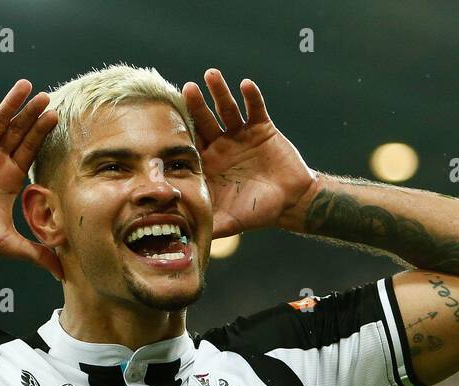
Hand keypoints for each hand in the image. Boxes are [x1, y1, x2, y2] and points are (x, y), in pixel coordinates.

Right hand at [0, 79, 62, 279]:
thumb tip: (62, 273)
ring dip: (9, 106)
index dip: (41, 134)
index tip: (55, 117)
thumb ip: (36, 253)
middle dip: (30, 115)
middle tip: (46, 97)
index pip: (29, 150)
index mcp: (7, 178)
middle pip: (16, 132)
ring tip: (24, 86)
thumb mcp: (8, 244)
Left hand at [181, 70, 317, 238]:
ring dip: (220, 92)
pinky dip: (251, 96)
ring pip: (227, 108)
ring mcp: (240, 134)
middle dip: (197, 105)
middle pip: (205, 120)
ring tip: (212, 75)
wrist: (290, 202)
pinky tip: (245, 85)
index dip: (181, 132)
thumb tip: (182, 237)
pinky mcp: (261, 127)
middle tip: (187, 89)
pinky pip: (255, 108)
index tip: (169, 121)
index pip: (190, 144)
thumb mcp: (228, 222)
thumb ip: (207, 225)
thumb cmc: (256, 213)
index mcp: (208, 163)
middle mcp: (220, 145)